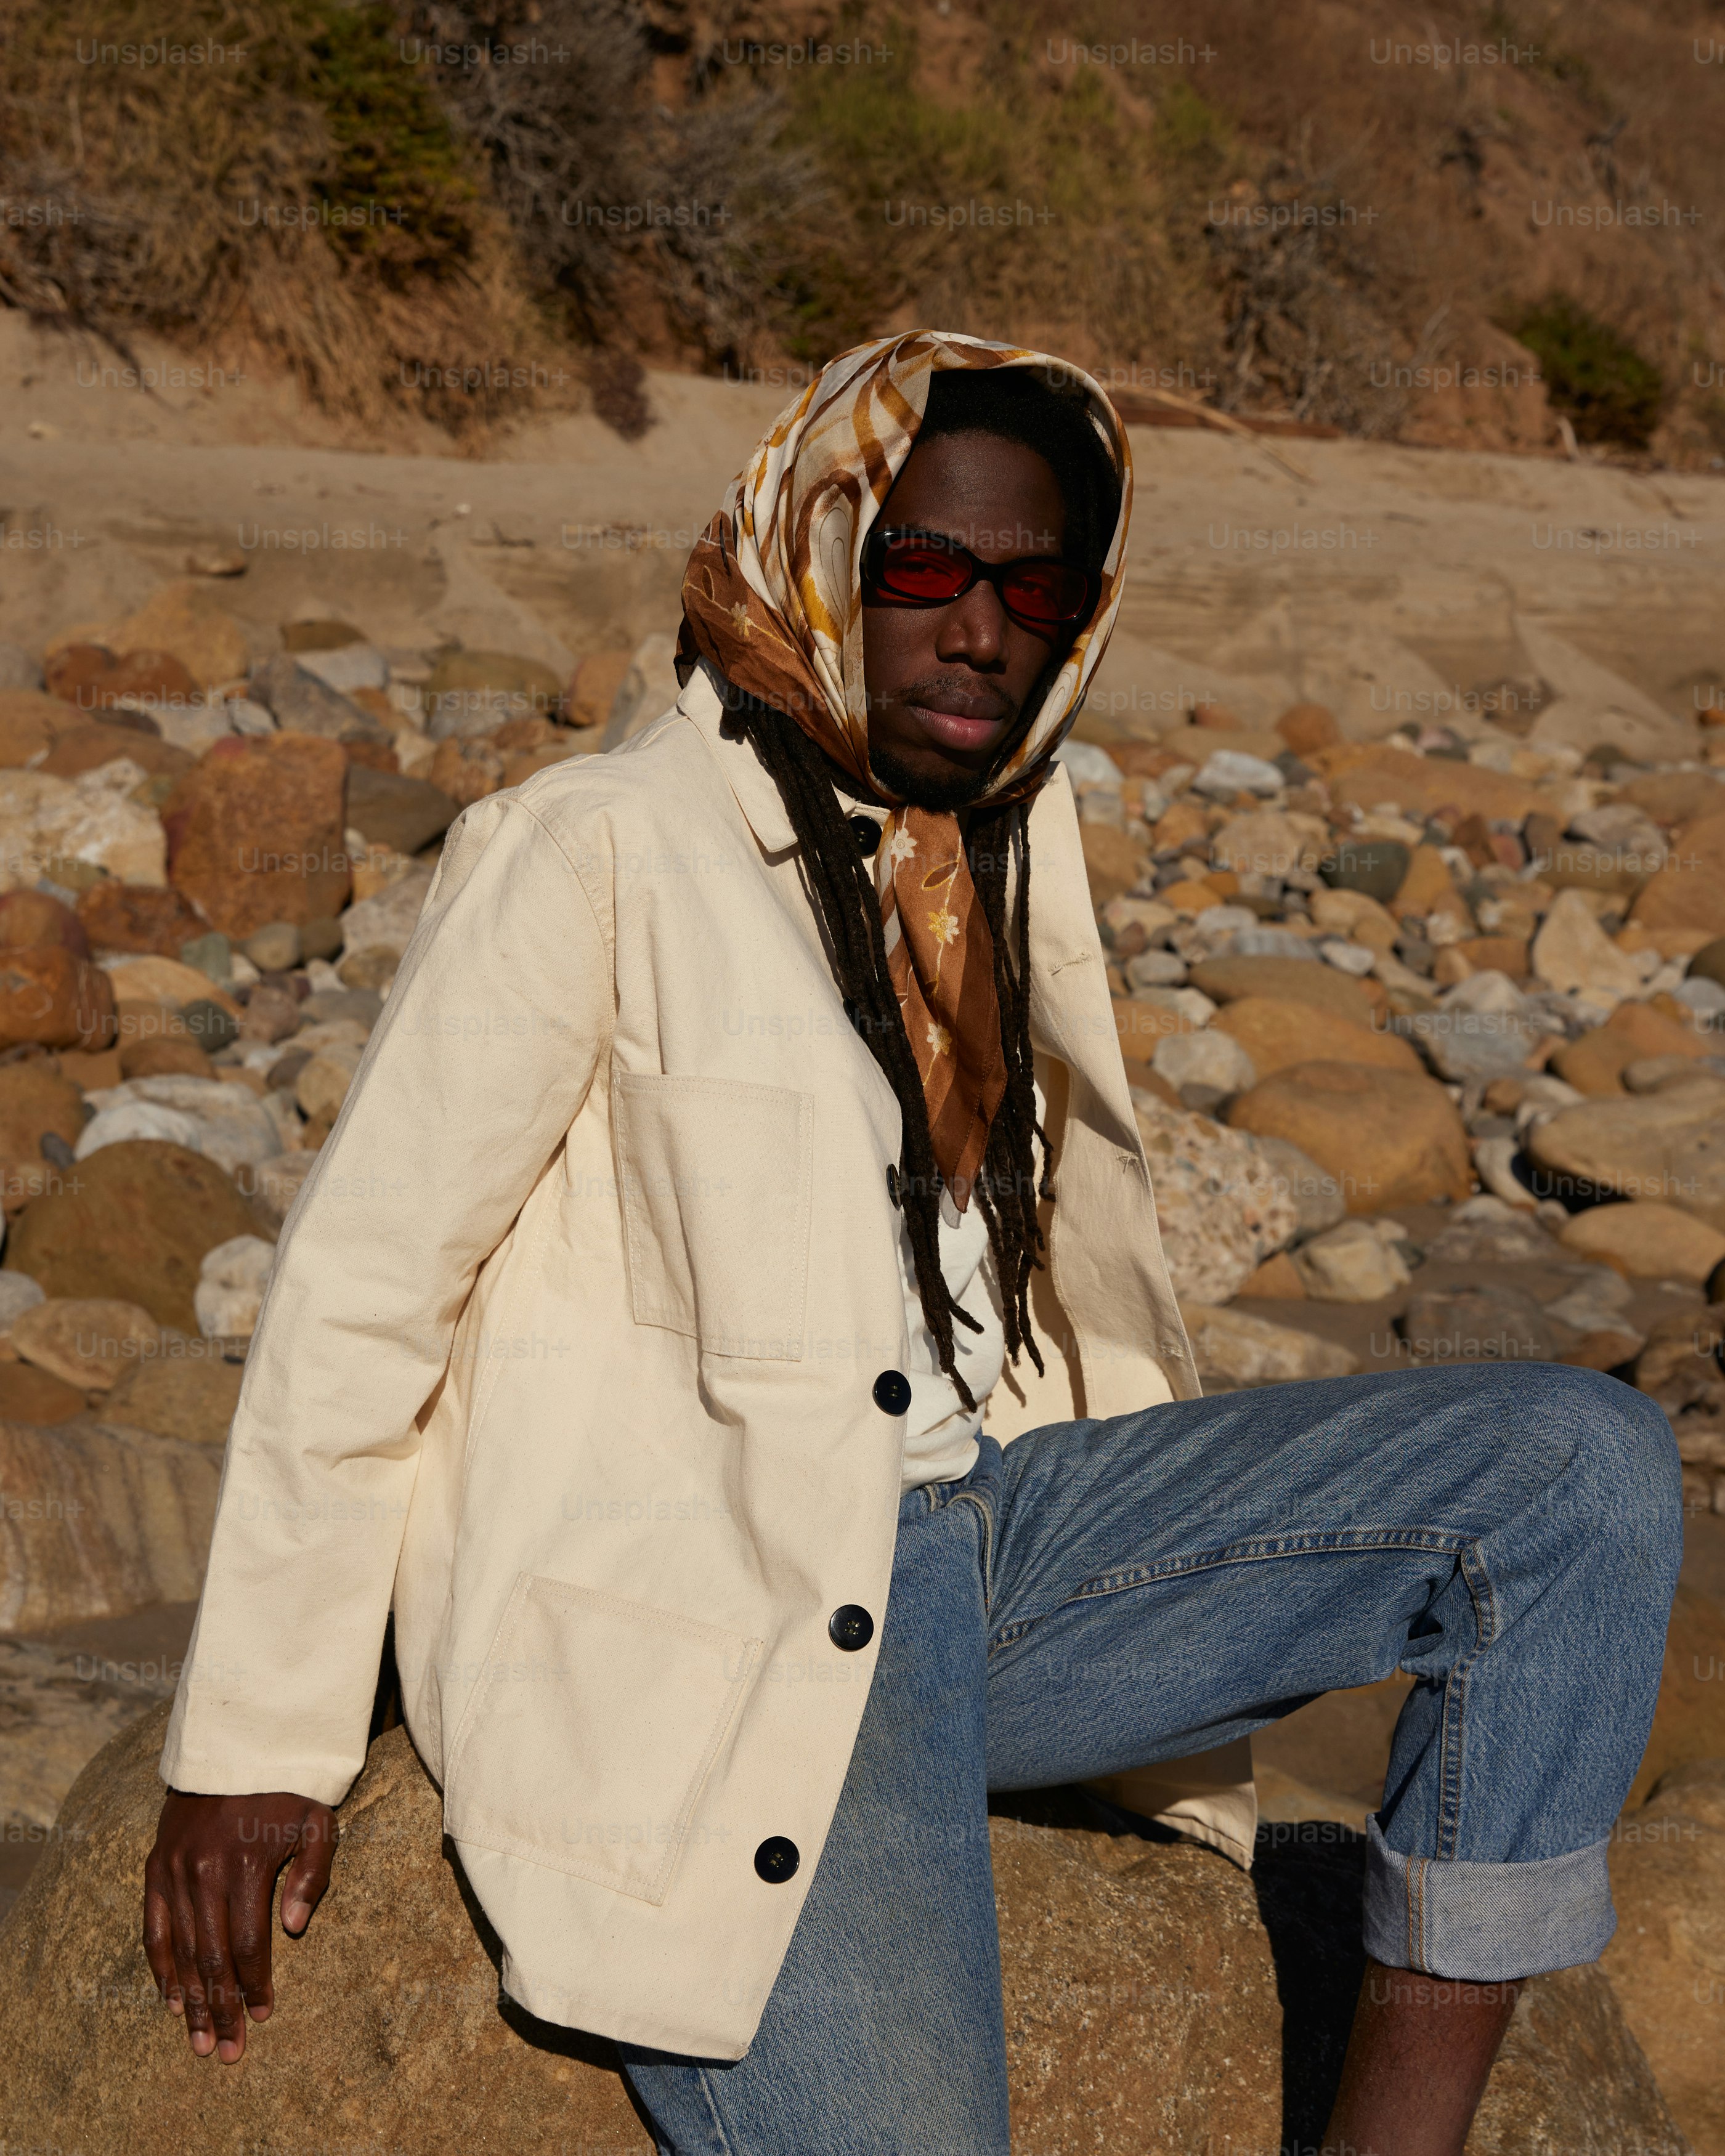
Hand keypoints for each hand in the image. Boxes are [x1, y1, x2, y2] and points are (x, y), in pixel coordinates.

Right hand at [143, 1790, 336, 2062]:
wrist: (237, 1745)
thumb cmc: (288, 1789)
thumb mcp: (318, 1821)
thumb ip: (313, 1873)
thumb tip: (294, 1928)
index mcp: (247, 1864)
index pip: (250, 1943)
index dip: (256, 1985)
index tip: (263, 2017)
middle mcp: (205, 1871)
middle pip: (213, 1957)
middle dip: (221, 2009)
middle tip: (226, 2052)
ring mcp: (175, 1870)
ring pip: (183, 1950)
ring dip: (190, 2000)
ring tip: (198, 2042)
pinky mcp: (155, 1865)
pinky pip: (154, 1926)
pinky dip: (161, 1966)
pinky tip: (170, 1999)